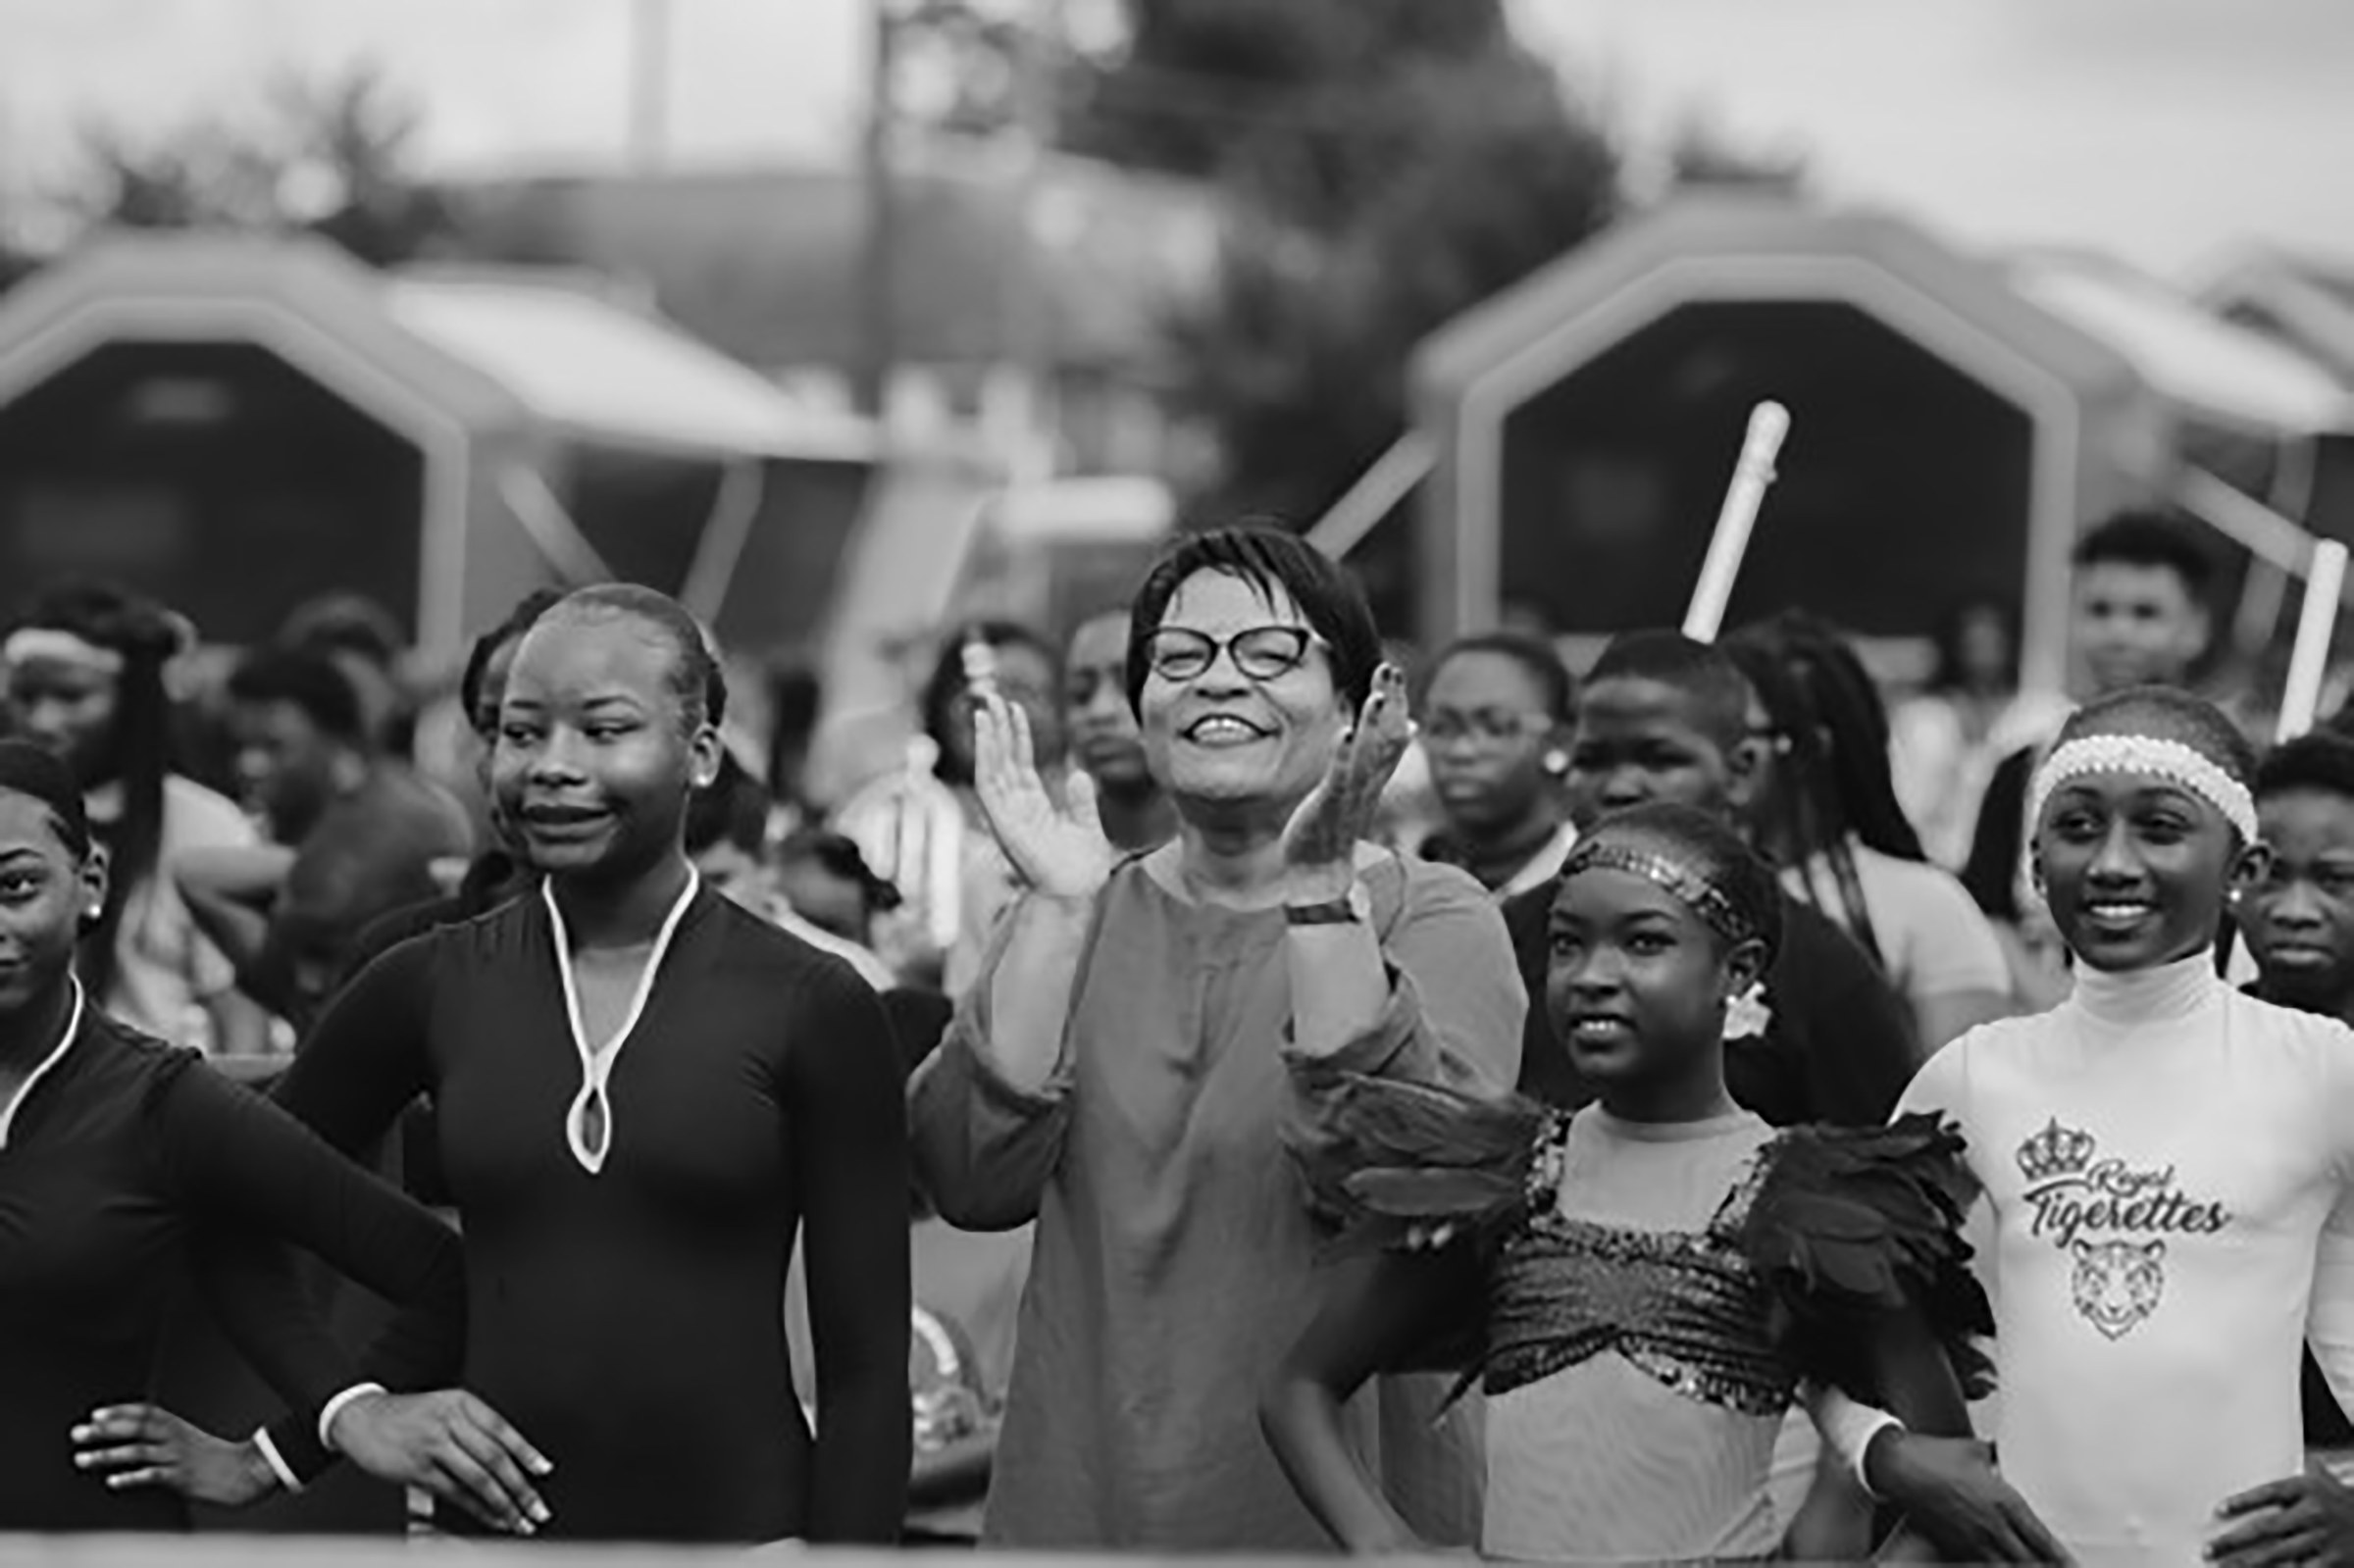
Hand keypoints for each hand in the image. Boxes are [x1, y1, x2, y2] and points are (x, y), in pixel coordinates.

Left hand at [72, 1404, 277, 1506]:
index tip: (96, 1414)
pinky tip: (113, 1481)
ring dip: (107, 1454)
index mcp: (180, 1427)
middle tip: (78, 1433)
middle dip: (104, 1430)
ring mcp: (178, 1458)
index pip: (145, 1412)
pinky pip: (153, 1476)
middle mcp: (176, 1438)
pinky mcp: (182, 1478)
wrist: (249, 1472)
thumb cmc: (220, 1459)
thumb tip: (142, 1442)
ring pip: (138, 1451)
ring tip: (82, 1459)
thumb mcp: (194, 1442)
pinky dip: (131, 1477)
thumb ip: (169, 1441)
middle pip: (135, 1429)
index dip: (120, 1411)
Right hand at [329, 1388, 552, 1536]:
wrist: (361, 1416)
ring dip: (504, 1503)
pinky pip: (455, 1493)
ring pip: (478, 1478)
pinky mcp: (416, 1469)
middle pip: (495, 1457)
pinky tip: (492, 1518)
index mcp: (462, 1402)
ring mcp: (433, 1445)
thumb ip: (474, 1427)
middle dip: (521, 1486)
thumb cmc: (408, 1415)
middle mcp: (450, 1421)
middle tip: (538, 1507)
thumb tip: (511, 1458)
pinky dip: (478, 1509)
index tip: (544, 1470)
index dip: (526, 1451)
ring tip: (521, 1520)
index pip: (502, 1428)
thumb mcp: (444, 1406)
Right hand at [970, 690, 1111, 900]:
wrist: (1078, 893)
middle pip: (1001, 760)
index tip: (1015, 708)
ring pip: (991, 768)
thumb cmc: (1082, 869)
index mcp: (1032, 807)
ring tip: (985, 709)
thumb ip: (1082, 800)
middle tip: (992, 696)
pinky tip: (988, 737)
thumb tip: (1081, 773)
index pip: (1019, 763)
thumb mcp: (1087, 826)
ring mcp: (1007, 815)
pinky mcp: (1002, 822)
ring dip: (987, 739)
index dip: (1017, 735)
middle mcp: (1015, 808)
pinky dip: (986, 759)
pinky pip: (989, 785)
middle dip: (997, 728)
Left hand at [1281, 664, 1411, 893]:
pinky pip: (1341, 779)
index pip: (1393, 734)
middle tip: (1389, 669)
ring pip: (1369, 756)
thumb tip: (1411, 726)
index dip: (1396, 702)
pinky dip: (1344, 756)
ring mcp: (1352, 796)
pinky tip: (1345, 733)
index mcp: (1375, 777)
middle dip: (1391, 704)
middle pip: (1388, 739)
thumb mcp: (1360, 784)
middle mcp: (1369, 784)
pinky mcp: (1331, 808)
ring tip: (1377, 695)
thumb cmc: (1334, 825)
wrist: (1317, 875)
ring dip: (1374, 725)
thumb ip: (1382, 754)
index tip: (1392, 671)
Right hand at [1867, 1431, 2070, 1562]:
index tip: (2073, 1565)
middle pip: (2029, 1561)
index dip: (2061, 1558)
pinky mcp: (1953, 1544)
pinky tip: (2000, 1566)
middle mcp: (1992, 1524)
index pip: (2042, 1539)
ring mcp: (1972, 1538)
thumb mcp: (1974, 1449)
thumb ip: (1998, 1455)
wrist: (1898, 1465)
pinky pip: (1981, 1566)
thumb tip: (2008, 1453)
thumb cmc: (1934, 1455)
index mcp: (2004, 1500)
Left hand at [2211, 1460, 2353, 1564]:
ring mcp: (2323, 1539)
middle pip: (2267, 1528)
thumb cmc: (2341, 1500)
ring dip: (2249, 1563)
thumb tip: (2265, 1450)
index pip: (2269, 1493)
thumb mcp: (2322, 1480)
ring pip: (2279, 1553)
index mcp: (2306, 1489)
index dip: (2243, 1502)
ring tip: (2224, 1567)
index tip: (2218, 1510)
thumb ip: (2293, 1472)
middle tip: (2209, 1550)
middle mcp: (2313, 1513)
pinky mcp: (2334, 1561)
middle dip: (2235, 1540)